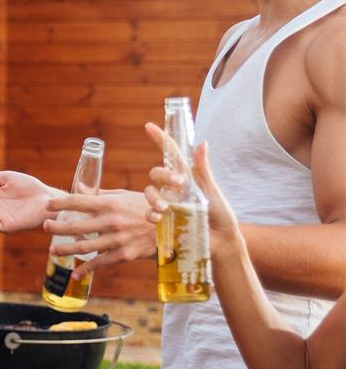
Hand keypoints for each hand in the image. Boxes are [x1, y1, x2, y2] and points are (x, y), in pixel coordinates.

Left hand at [42, 189, 154, 270]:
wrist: (173, 228)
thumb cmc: (147, 207)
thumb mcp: (125, 195)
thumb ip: (100, 193)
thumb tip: (77, 187)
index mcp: (111, 204)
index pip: (79, 201)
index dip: (60, 204)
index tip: (46, 206)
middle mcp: (112, 221)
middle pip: (76, 225)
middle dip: (56, 227)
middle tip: (45, 227)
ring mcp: (118, 240)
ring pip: (84, 246)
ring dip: (65, 249)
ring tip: (53, 250)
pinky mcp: (124, 255)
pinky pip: (100, 264)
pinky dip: (85, 269)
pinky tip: (75, 273)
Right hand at [141, 125, 239, 246]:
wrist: (221, 241)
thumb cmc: (220, 216)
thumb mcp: (213, 192)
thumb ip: (203, 170)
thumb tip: (203, 143)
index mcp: (187, 177)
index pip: (171, 154)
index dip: (160, 139)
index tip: (149, 126)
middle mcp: (173, 188)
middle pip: (156, 173)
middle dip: (162, 175)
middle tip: (178, 183)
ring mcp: (166, 203)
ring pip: (149, 191)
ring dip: (154, 197)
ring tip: (165, 208)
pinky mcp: (162, 220)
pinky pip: (148, 212)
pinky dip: (151, 213)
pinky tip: (158, 218)